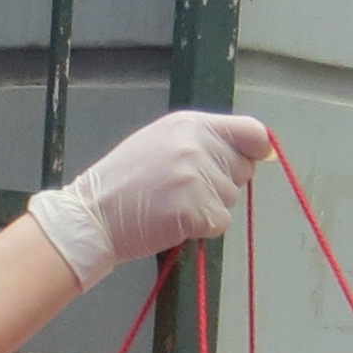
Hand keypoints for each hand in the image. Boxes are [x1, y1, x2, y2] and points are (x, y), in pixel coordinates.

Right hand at [27, 113, 273, 288]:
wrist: (93, 215)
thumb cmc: (124, 182)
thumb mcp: (161, 143)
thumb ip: (204, 143)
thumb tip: (259, 153)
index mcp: (190, 124)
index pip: (250, 131)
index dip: (257, 149)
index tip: (254, 159)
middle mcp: (196, 145)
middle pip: (242, 171)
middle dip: (222, 184)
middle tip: (184, 190)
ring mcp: (196, 178)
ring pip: (231, 200)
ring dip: (209, 208)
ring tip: (171, 204)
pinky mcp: (194, 209)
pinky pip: (220, 223)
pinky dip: (202, 228)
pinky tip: (172, 221)